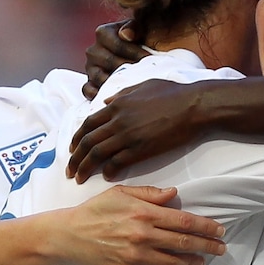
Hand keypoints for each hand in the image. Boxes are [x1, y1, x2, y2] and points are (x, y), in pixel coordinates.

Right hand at [48, 185, 225, 264]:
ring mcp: (135, 256)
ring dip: (192, 263)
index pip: (183, 220)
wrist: (67, 236)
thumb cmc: (94, 211)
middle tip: (221, 249)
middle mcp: (143, 235)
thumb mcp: (120, 193)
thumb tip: (174, 194)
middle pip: (183, 242)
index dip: (205, 226)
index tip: (219, 229)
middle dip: (206, 246)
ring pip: (172, 262)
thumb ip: (149, 194)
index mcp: (143, 213)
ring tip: (203, 262)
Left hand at [68, 79, 201, 180]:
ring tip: (79, 178)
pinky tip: (106, 176)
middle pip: (88, 141)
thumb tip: (106, 101)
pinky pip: (118, 162)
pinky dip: (109, 171)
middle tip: (69, 170)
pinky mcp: (141, 149)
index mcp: (117, 104)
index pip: (88, 123)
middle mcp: (118, 120)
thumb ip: (121, 94)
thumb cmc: (172, 93)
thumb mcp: (142, 86)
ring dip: (86, 168)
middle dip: (75, 158)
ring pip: (98, 154)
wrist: (193, 106)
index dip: (77, 138)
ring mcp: (128, 135)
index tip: (72, 149)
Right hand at [83, 21, 149, 98]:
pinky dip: (97, 94)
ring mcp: (90, 67)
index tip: (150, 59)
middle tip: (144, 74)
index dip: (135, 53)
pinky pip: (88, 90)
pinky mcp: (89, 82)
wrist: (138, 53)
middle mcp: (93, 50)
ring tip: (132, 85)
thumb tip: (126, 35)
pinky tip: (112, 95)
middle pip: (110, 62)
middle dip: (129, 68)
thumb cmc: (140, 41)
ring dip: (115, 82)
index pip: (118, 45)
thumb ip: (134, 27)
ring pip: (99, 76)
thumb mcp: (140, 29)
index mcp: (103, 33)